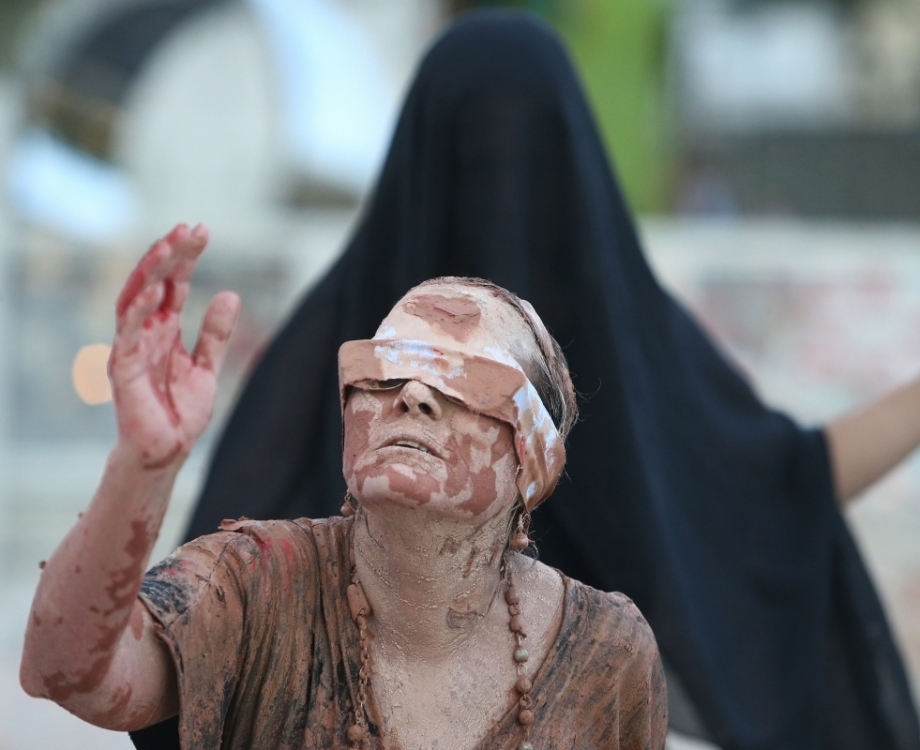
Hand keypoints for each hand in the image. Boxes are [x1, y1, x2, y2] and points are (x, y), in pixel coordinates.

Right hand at [109, 224, 240, 467]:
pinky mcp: (123, 368)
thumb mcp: (208, 366)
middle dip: (170, 254)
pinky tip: (153, 291)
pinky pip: (126, 335)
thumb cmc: (182, 411)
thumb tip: (231, 293)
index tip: (200, 229)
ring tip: (168, 246)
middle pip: (155, 282)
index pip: (175, 284)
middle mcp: (147, 331)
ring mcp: (132, 347)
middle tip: (188, 228)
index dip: (185, 257)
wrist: (168, 449)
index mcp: (166, 328)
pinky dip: (138, 312)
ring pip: (135, 299)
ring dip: (150, 272)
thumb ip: (216, 333)